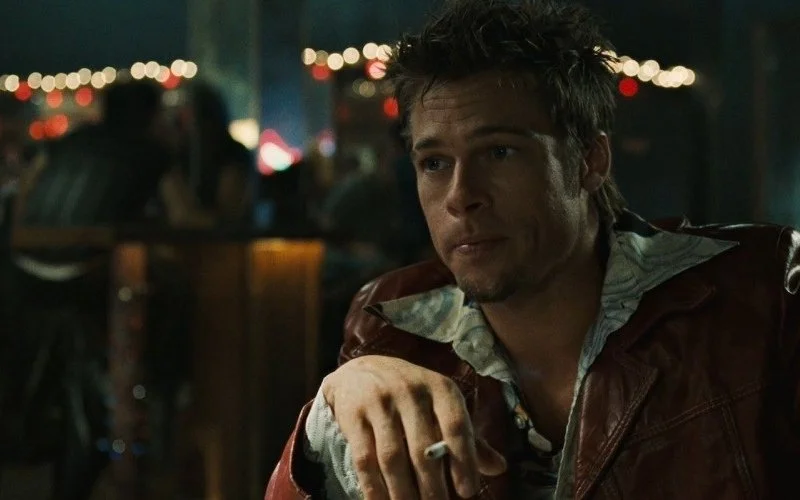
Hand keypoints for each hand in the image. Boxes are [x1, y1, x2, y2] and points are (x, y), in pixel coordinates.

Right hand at [321, 355, 506, 498]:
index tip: (467, 491)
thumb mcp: (440, 404)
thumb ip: (465, 436)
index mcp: (440, 388)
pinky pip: (365, 458)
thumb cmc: (410, 394)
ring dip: (402, 491)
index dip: (464, 460)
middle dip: (432, 486)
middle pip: (423, 448)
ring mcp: (380, 401)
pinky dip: (374, 487)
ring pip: (393, 457)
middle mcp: (411, 391)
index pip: (456, 425)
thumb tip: (499, 467)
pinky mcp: (353, 414)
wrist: (359, 371)